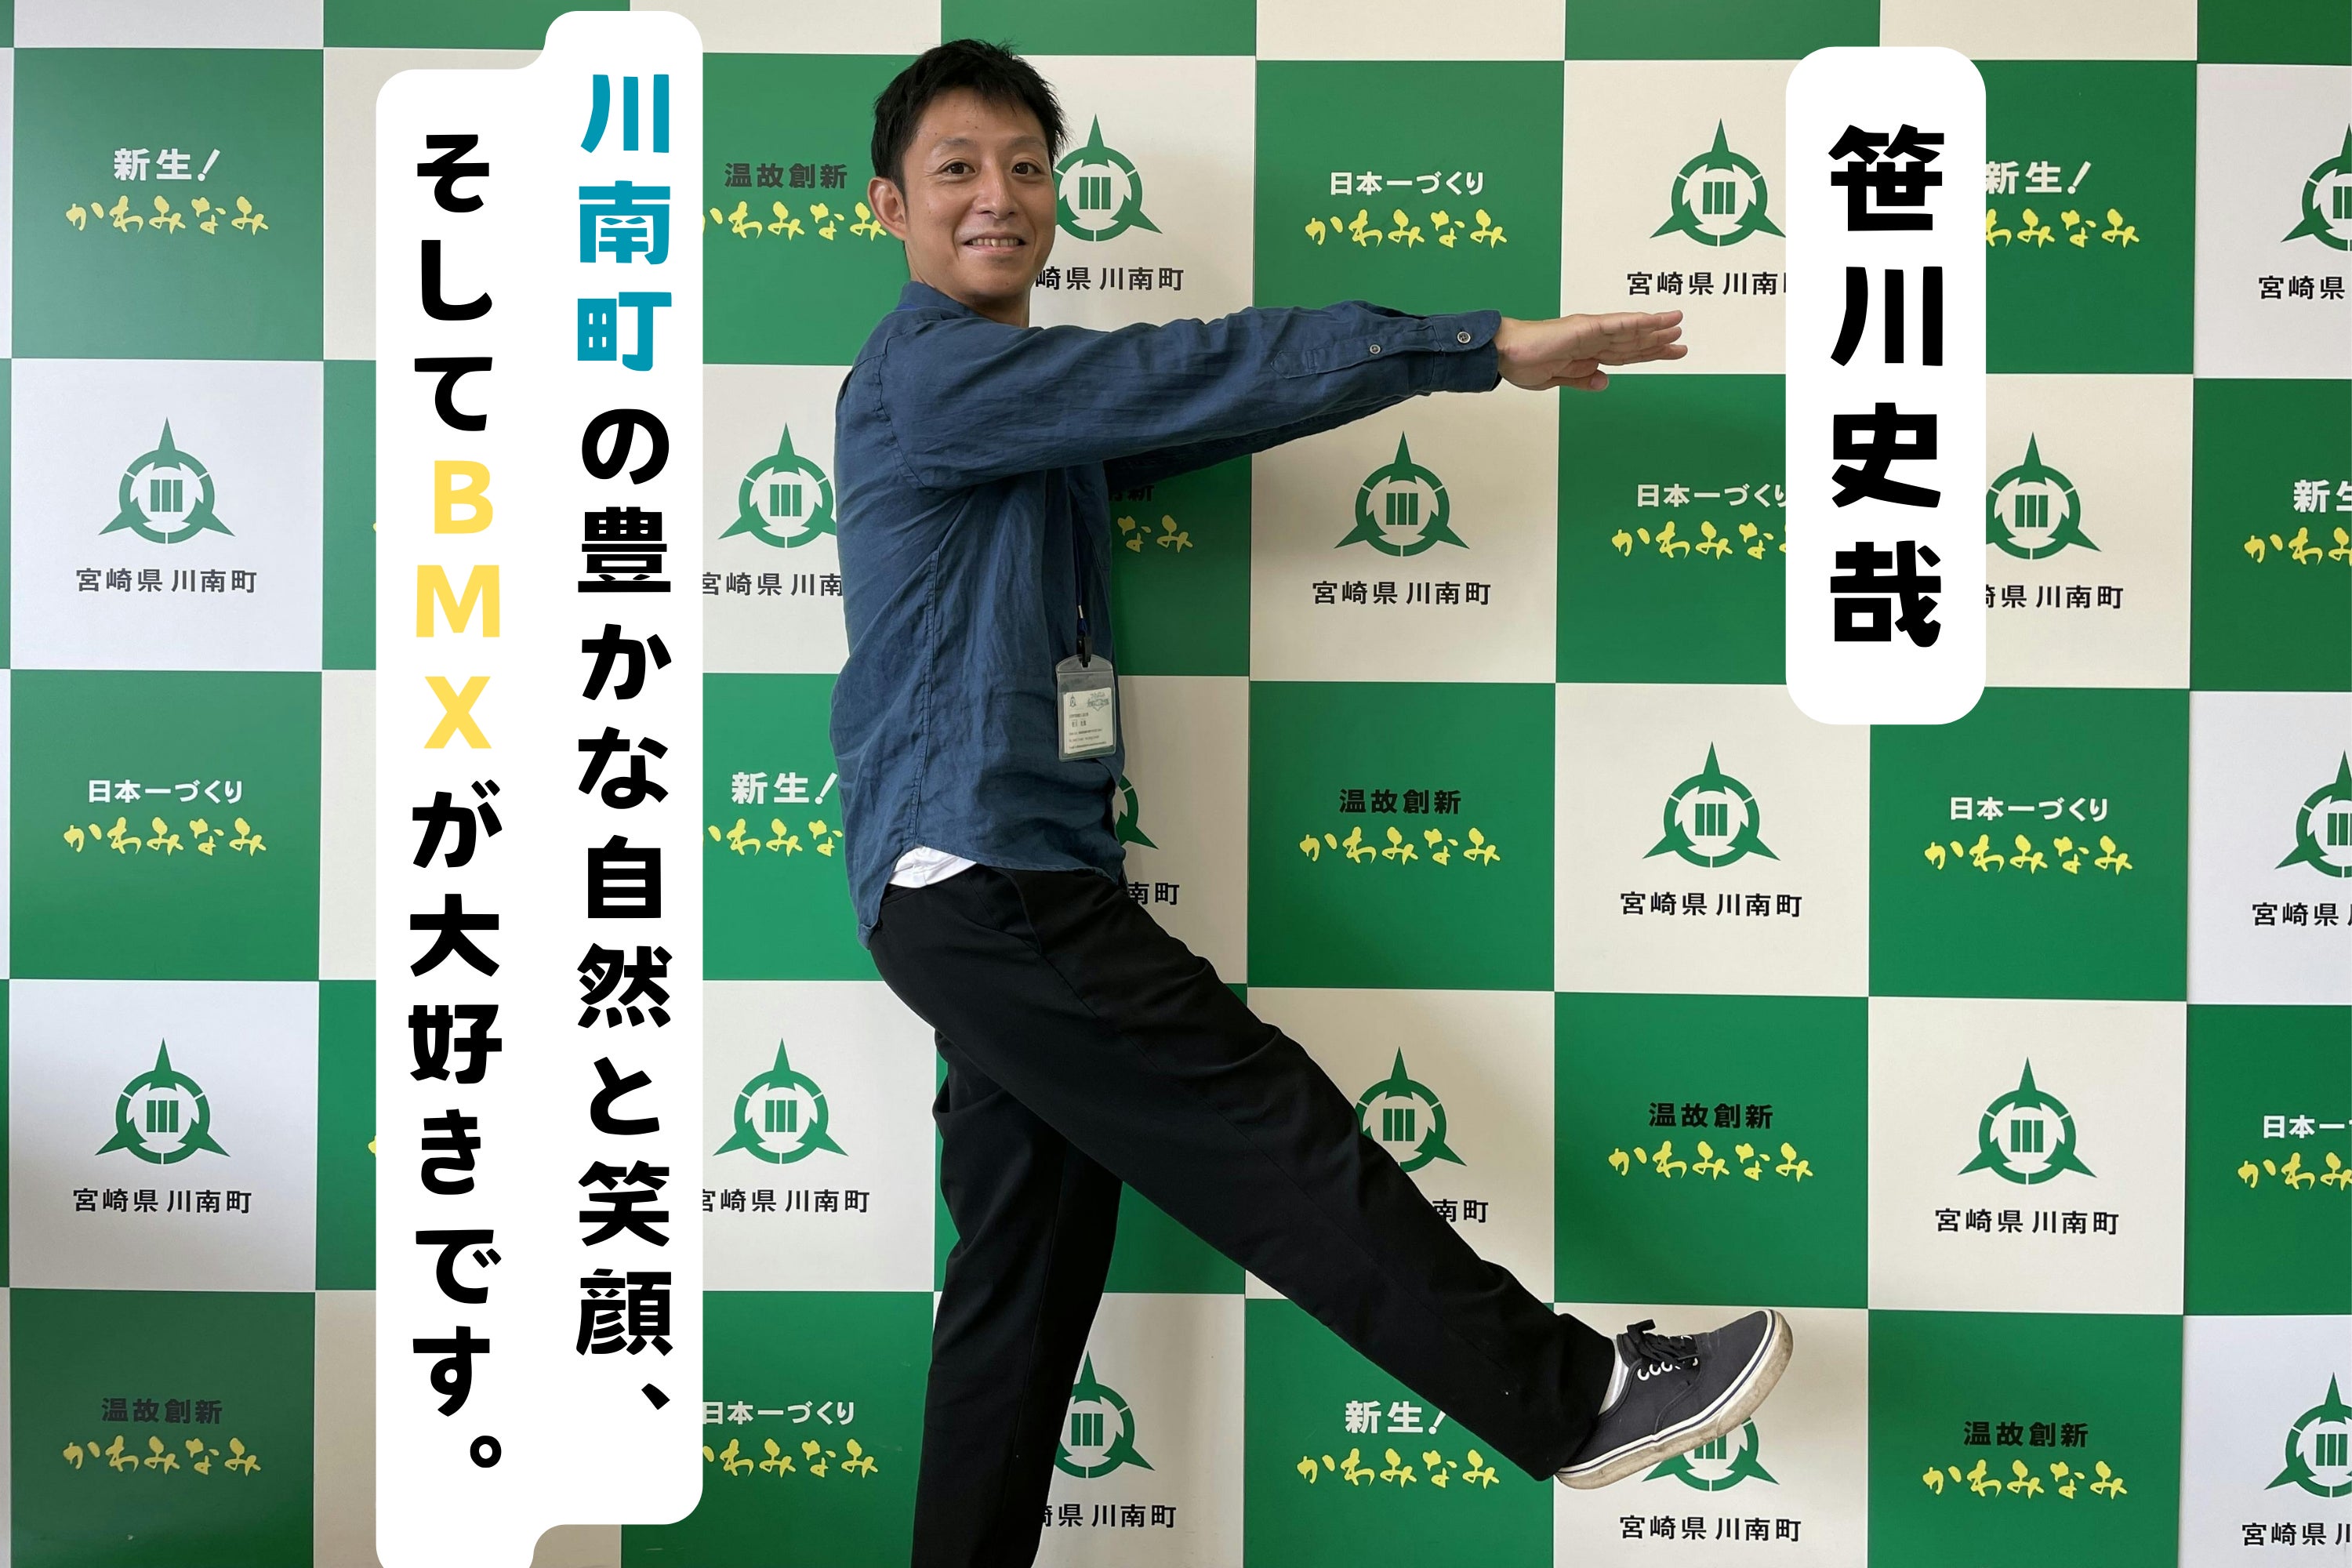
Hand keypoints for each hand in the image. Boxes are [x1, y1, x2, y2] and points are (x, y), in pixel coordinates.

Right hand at [1493, 310, 1685, 391]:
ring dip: (1655, 328)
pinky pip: (1616, 325)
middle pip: (1633, 342)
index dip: (1649, 353)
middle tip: (1682, 340)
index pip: (1625, 353)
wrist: (1502, 354)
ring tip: (1677, 325)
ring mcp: (1589, 331)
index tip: (1670, 353)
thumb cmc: (1522, 363)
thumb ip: (1581, 379)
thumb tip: (1605, 381)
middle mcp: (1592, 338)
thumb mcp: (1558, 379)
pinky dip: (1637, 322)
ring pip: (1630, 330)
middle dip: (1658, 342)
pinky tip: (1655, 320)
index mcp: (1586, 351)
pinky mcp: (1584, 328)